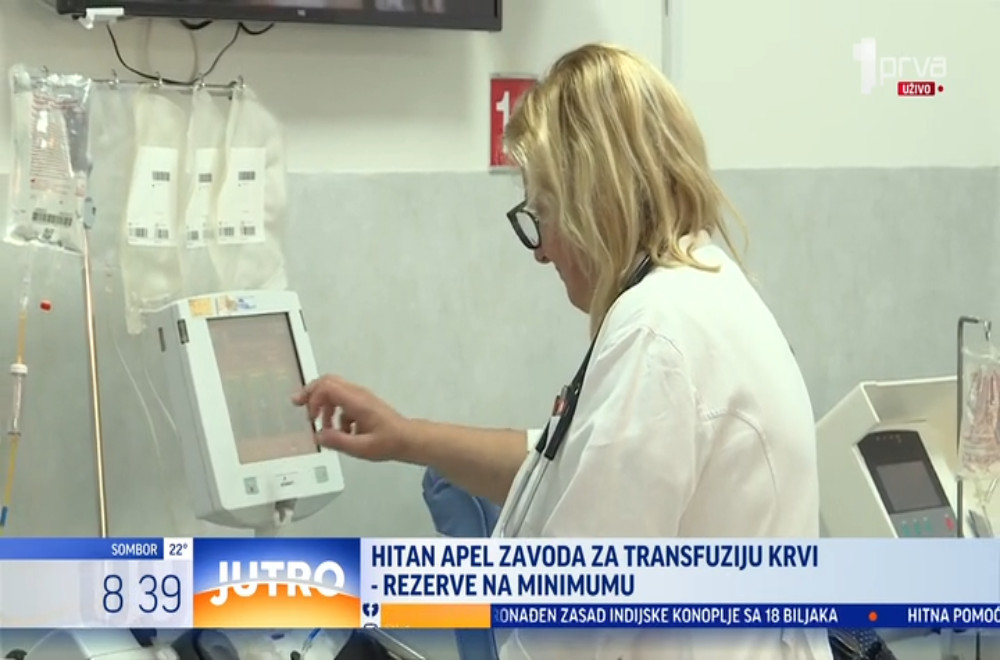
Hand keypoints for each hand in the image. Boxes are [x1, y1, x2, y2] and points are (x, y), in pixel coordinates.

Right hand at [292, 375, 408, 461]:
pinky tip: (340, 431)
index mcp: (358, 401)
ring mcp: (360, 396)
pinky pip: (341, 400)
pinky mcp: (362, 402)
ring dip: (323, 406)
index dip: (314, 399)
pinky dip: (334, 413)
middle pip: (328, 381)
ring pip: (333, 390)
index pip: (328, 387)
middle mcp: (358, 394)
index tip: (312, 419)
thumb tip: (317, 436)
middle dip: (311, 392)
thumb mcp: (362, 448)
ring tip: (323, 428)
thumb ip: (338, 441)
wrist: (407, 439)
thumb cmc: (388, 443)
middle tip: (297, 404)